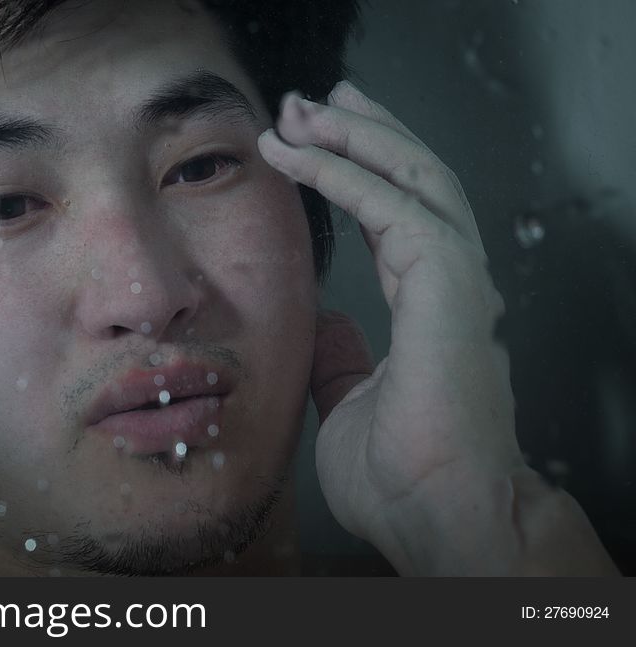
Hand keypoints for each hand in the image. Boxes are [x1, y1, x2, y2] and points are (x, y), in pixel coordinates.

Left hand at [257, 82, 617, 574]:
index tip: (316, 141)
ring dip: (355, 135)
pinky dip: (346, 172)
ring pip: (413, 176)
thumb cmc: (404, 479)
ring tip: (304, 107)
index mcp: (431, 307)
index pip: (399, 217)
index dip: (360, 172)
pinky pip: (394, 206)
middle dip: (363, 132)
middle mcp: (451, 282)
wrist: (442, 518)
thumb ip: (342, 361)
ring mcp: (457, 280)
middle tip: (315, 100)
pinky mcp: (448, 284)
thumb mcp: (349, 405)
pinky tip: (304, 152)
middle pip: (413, 180)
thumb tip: (329, 327)